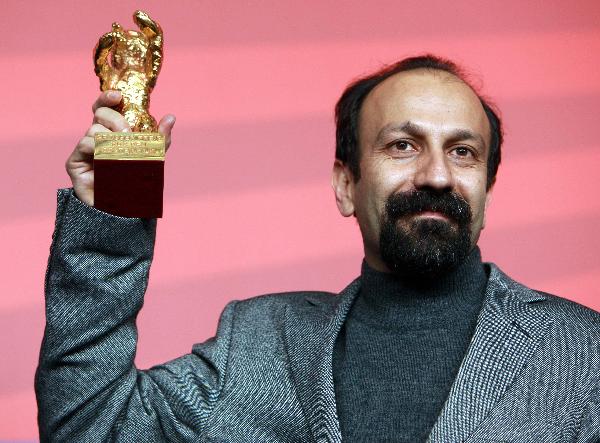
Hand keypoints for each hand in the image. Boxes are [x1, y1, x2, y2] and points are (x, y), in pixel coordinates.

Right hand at [66, 90, 175, 206]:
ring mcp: (84, 150)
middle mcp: (95, 137)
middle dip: (116, 120)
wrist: (122, 210)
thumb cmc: (135, 183)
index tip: (118, 96)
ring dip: (111, 139)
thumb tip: (170, 116)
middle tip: (129, 134)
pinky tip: (108, 160)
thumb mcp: (152, 158)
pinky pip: (85, 145)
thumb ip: (160, 139)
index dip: (107, 98)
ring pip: (93, 130)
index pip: (104, 108)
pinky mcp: (74, 162)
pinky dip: (98, 149)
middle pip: (99, 114)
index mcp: (110, 133)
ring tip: (122, 155)